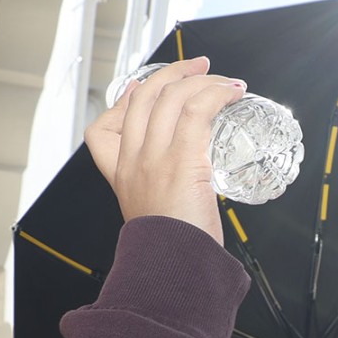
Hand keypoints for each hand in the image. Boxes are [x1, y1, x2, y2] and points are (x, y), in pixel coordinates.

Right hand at [84, 57, 246, 243]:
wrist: (174, 270)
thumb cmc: (173, 251)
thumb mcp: (155, 218)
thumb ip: (164, 198)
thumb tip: (190, 193)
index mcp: (120, 176)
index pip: (105, 125)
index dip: (126, 99)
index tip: (147, 89)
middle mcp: (132, 162)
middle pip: (142, 97)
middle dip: (172, 74)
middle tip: (199, 67)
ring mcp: (153, 158)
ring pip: (171, 97)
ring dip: (202, 80)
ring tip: (226, 81)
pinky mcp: (181, 160)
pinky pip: (196, 110)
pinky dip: (216, 94)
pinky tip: (232, 94)